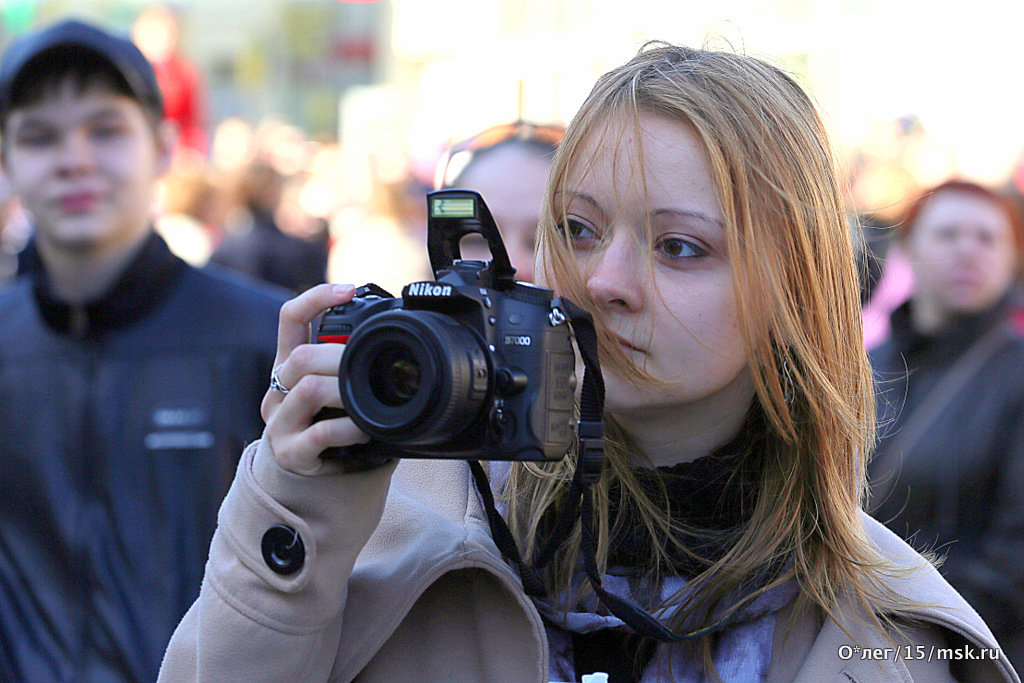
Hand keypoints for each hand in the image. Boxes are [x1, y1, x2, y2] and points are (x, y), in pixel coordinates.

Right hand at [261, 284, 370, 475]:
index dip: (315, 298)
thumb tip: (396, 334)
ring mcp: (280, 423)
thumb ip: (347, 364)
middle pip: (300, 357)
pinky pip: (321, 433)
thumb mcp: (332, 390)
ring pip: (308, 390)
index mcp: (288, 366)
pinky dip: (350, 428)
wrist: (305, 482)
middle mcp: (278, 390)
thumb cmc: (327, 427)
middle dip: (340, 357)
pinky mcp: (290, 453)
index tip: (349, 290)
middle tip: (371, 363)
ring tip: (368, 399)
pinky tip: (365, 429)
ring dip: (346, 391)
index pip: (290, 318)